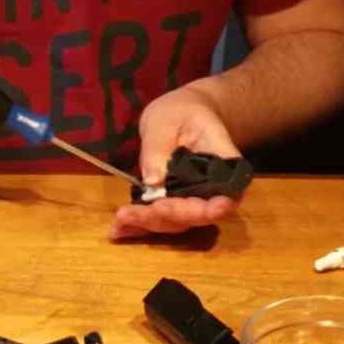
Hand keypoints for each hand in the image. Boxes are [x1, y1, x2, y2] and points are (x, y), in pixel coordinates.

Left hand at [111, 85, 242, 239]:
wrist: (181, 115)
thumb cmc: (180, 112)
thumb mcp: (166, 120)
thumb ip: (159, 148)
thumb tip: (152, 182)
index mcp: (224, 164)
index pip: (226, 194)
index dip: (210, 209)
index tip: (189, 211)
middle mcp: (214, 189)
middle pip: (196, 214)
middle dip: (163, 217)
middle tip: (128, 214)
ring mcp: (195, 200)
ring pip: (176, 222)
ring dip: (146, 225)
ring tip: (119, 222)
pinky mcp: (175, 204)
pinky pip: (161, 219)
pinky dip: (139, 227)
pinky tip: (116, 231)